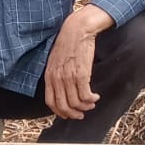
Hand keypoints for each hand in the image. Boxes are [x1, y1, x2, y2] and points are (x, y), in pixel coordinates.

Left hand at [44, 5, 111, 119]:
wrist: (77, 30)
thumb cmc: (68, 43)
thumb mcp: (55, 60)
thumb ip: (56, 75)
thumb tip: (62, 90)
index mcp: (49, 75)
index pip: (50, 102)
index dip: (60, 112)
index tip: (68, 114)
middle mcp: (57, 78)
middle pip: (64, 106)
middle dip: (74, 114)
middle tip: (82, 114)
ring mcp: (69, 77)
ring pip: (76, 103)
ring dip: (86, 106)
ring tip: (92, 103)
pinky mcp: (82, 74)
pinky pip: (86, 95)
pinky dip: (92, 99)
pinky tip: (95, 96)